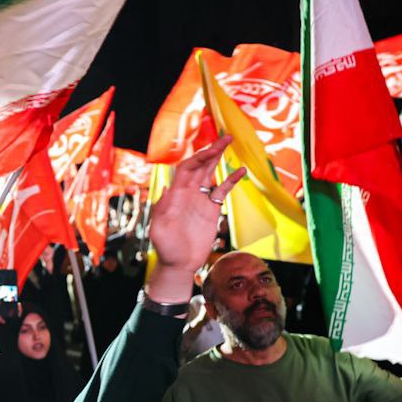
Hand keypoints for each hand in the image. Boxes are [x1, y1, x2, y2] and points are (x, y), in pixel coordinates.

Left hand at [146, 136, 245, 302]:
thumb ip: (162, 210)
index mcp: (174, 195)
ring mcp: (200, 200)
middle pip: (199, 166)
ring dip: (219, 158)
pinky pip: (222, 191)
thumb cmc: (166, 249)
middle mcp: (187, 193)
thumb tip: (168, 189)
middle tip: (226, 137)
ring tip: (230, 142)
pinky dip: (231, 180)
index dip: (198, 157)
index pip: (186, 169)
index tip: (212, 149)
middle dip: (211, 150)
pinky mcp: (211, 210)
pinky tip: (241, 170)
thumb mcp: (159, 230)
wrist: (179, 264)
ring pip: (210, 173)